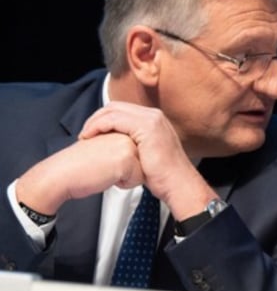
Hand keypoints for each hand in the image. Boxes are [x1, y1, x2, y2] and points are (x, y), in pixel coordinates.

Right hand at [16, 132, 143, 214]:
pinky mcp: (126, 159)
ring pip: (143, 170)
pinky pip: (138, 179)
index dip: (124, 164)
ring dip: (126, 176)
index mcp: (121, 129)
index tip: (106, 162)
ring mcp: (127, 144)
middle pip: (144, 162)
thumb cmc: (79, 165)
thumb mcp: (105, 147)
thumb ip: (122, 145)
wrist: (60, 174)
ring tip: (105, 170)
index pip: (139, 154)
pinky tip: (106, 177)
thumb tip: (139, 154)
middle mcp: (126, 133)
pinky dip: (124, 184)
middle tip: (103, 166)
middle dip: (127, 170)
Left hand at [79, 101, 217, 218]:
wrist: (178, 184)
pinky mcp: (146, 127)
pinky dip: (99, 126)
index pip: (122, 110)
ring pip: (113, 110)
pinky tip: (91, 137)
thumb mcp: (146, 154)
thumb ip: (134, 144)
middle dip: (96, 118)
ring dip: (95, 122)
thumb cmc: (162, 176)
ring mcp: (151, 119)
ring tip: (85, 136)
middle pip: (116, 106)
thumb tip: (117, 146)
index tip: (91, 133)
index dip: (103, 119)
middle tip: (84, 133)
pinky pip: (114, 120)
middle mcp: (154, 115)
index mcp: (154, 119)